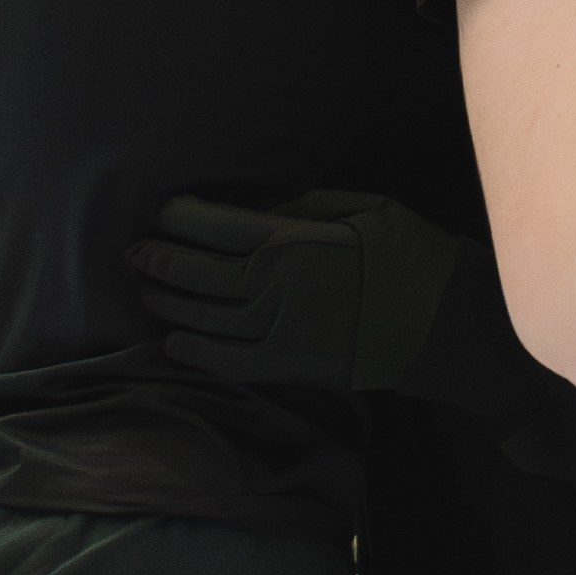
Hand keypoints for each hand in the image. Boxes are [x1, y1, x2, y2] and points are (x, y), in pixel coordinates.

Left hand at [134, 190, 468, 392]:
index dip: (179, 218)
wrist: (443, 326)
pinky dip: (193, 353)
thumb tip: (263, 213)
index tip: (163, 213)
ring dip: (166, 303)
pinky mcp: (287, 367)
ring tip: (144, 291)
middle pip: (194, 273)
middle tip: (132, 254)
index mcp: (288, 242)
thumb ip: (306, 206)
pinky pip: (226, 363)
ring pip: (201, 319)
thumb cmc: (411, 257)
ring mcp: (275, 333)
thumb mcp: (365, 208)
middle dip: (157, 261)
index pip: (211, 225)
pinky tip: (172, 343)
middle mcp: (271, 288)